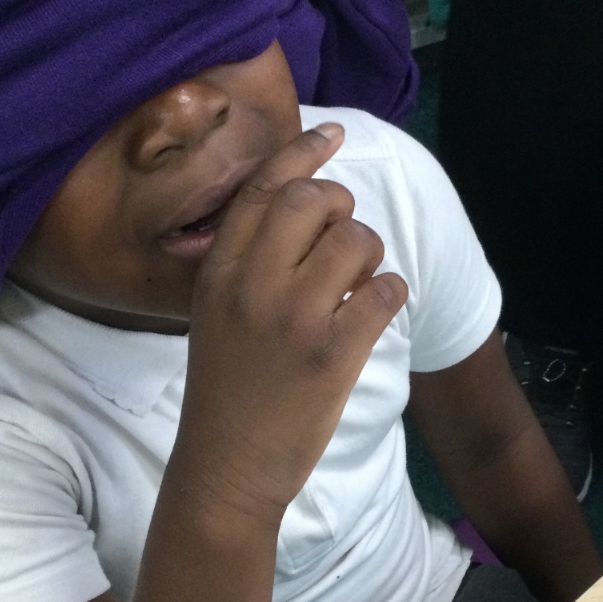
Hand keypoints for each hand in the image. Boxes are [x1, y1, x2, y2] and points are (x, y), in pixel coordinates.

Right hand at [173, 123, 408, 523]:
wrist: (227, 467)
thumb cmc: (225, 390)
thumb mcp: (214, 314)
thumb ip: (244, 260)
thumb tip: (299, 203)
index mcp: (219, 272)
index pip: (262, 188)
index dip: (302, 152)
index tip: (332, 134)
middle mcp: (252, 285)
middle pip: (313, 201)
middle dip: (341, 208)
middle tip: (343, 238)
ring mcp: (294, 319)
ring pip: (357, 240)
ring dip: (370, 255)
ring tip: (356, 287)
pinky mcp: (333, 354)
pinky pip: (384, 291)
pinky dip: (388, 295)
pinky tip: (372, 314)